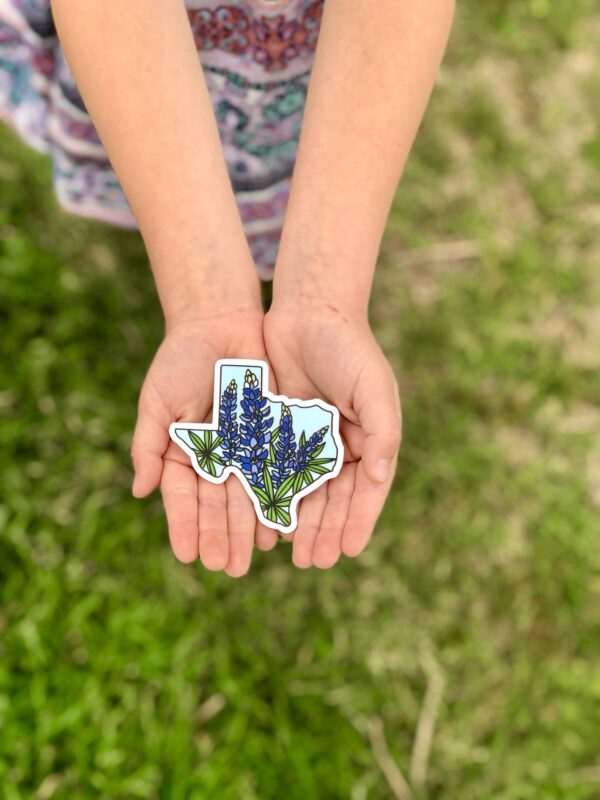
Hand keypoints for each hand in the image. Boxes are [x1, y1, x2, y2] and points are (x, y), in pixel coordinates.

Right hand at [131, 308, 278, 574]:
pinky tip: (280, 524)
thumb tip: (140, 492)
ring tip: (253, 557)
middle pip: (217, 504)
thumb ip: (149, 446)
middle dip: (222, 536)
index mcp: (183, 454)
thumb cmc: (180, 360)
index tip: (188, 556)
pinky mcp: (271, 436)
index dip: (185, 526)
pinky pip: (274, 472)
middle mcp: (214, 458)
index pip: (183, 497)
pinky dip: (276, 498)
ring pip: (246, 495)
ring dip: (249, 528)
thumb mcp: (157, 402)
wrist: (220, 325)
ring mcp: (243, 450)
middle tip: (229, 567)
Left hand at [263, 299, 401, 568]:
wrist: (309, 311)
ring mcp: (308, 440)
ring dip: (299, 522)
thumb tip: (379, 478)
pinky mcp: (278, 430)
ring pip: (303, 491)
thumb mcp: (374, 388)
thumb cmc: (349, 348)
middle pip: (333, 498)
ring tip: (291, 553)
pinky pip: (274, 469)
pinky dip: (272, 496)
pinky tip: (267, 521)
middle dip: (325, 530)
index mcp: (368, 439)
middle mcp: (339, 445)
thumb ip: (382, 434)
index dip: (358, 522)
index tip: (348, 551)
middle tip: (314, 562)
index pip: (365, 490)